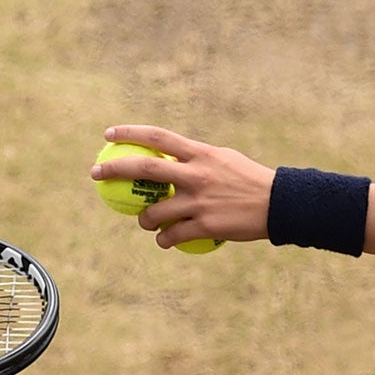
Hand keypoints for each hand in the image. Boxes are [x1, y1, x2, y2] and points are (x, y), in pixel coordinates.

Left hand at [92, 125, 275, 248]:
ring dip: (143, 220)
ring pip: (155, 212)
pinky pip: (174, 236)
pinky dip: (165, 240)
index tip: (108, 134)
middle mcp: (196, 174)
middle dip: (115, 170)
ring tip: (145, 223)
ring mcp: (200, 201)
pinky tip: (164, 241)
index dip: (130, 133)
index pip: (158, 137)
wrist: (279, 204)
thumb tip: (169, 159)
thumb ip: (196, 158)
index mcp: (200, 153)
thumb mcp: (223, 158)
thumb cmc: (249, 179)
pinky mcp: (207, 226)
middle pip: (145, 169)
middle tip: (95, 174)